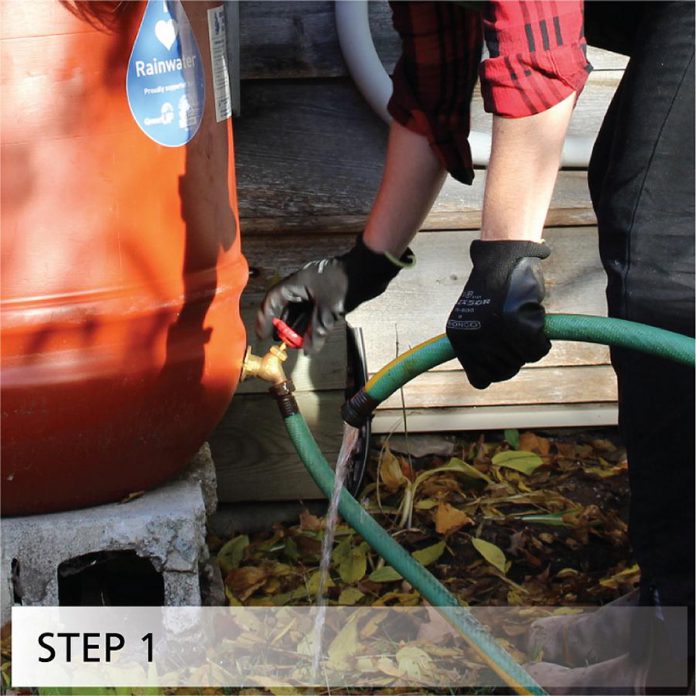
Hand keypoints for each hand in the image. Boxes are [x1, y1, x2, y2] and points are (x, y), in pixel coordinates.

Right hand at [256, 234, 414, 353]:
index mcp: (296, 284)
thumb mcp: (329, 313)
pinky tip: (310, 336)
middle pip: (284, 305)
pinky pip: (312, 309)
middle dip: (281, 324)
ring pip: (299, 308)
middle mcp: (302, 285)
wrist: (370, 269)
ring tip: (293, 342)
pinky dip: (309, 322)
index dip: (264, 319)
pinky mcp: (326, 293)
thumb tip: (308, 351)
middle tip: (280, 341)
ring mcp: (314, 288)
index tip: (262, 335)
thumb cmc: (346, 284)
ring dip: (295, 325)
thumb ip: (317, 333)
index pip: (272, 300)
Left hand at [446, 239, 550, 388]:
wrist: (503, 259)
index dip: (496, 370)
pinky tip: (533, 320)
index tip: (502, 354)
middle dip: (514, 357)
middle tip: (514, 334)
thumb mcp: (474, 320)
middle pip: (504, 372)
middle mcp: (474, 341)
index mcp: (459, 340)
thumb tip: (485, 378)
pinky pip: (537, 350)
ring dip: (527, 345)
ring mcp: (496, 335)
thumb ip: (478, 346)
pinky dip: (541, 339)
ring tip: (520, 320)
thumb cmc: (493, 289)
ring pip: (521, 361)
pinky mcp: (519, 328)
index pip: (480, 379)